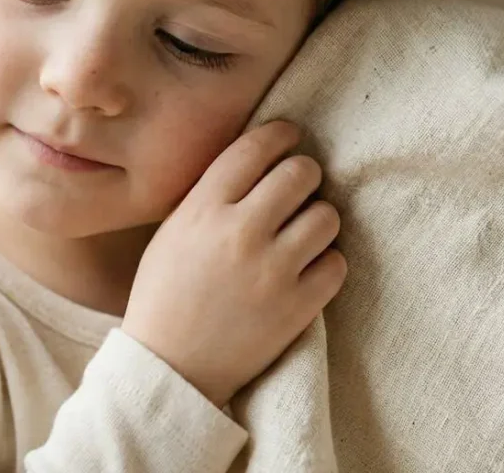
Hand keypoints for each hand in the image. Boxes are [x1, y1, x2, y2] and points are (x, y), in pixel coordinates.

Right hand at [121, 121, 346, 406]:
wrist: (169, 369)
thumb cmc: (166, 296)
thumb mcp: (173, 232)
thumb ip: (212, 195)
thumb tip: (258, 159)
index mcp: (203, 210)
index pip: (254, 149)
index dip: (280, 134)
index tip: (290, 136)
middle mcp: (240, 233)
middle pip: (300, 173)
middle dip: (305, 174)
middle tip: (300, 186)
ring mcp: (272, 271)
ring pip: (327, 216)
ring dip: (319, 219)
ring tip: (303, 232)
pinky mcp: (297, 307)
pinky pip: (337, 263)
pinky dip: (326, 263)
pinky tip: (308, 268)